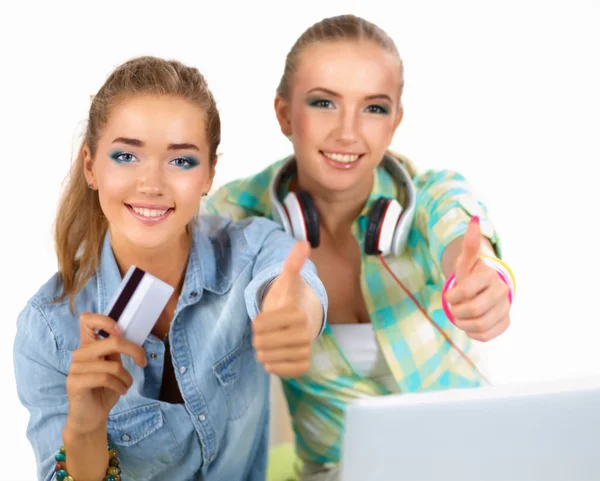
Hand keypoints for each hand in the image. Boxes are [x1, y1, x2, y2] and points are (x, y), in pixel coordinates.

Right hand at [65, 313, 146, 434]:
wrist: (91, 416)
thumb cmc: (105, 389)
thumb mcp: (115, 366)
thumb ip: (116, 350)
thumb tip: (127, 336)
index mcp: (89, 345)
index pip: (87, 320)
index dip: (105, 320)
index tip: (120, 331)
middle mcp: (79, 354)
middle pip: (112, 341)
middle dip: (134, 351)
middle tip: (142, 362)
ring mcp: (75, 368)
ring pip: (112, 365)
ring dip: (126, 376)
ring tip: (126, 384)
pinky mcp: (74, 383)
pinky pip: (105, 379)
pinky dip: (119, 385)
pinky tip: (121, 391)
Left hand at [252, 241, 312, 377]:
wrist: (305, 319)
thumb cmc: (289, 299)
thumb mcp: (286, 280)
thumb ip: (292, 263)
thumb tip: (303, 243)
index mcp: (297, 313)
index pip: (259, 324)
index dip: (258, 320)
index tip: (269, 314)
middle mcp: (304, 334)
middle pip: (260, 343)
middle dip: (260, 336)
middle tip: (271, 329)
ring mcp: (304, 351)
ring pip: (266, 358)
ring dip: (264, 350)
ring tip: (274, 340)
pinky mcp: (303, 366)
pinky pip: (278, 371)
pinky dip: (272, 365)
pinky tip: (277, 355)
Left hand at [444, 217, 510, 341]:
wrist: (486, 288)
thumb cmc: (471, 274)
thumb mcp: (465, 261)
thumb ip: (469, 243)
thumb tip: (475, 219)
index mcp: (489, 275)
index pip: (465, 291)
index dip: (452, 296)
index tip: (450, 294)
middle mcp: (501, 291)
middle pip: (473, 310)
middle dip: (457, 311)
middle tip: (453, 307)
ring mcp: (505, 308)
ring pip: (479, 325)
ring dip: (462, 323)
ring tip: (460, 316)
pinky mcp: (505, 322)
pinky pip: (485, 335)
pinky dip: (472, 333)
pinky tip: (470, 323)